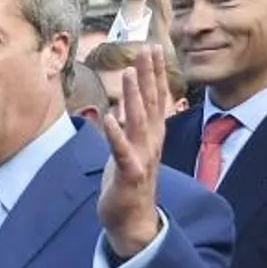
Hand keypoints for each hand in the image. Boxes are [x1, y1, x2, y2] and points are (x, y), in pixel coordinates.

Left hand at [99, 44, 167, 258]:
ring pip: (138, 122)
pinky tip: (109, 118)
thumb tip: (126, 102)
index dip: (155, 72)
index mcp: (153, 135)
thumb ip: (133, 125)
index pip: (157, 98)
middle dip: (149, 75)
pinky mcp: (129, 173)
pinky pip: (122, 151)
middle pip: (152, 103)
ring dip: (134, 96)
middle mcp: (151, 142)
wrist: (133, 220)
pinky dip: (116, 134)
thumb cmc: (130, 182)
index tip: (154, 47)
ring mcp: (142, 157)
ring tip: (129, 72)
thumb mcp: (133, 148)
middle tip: (148, 48)